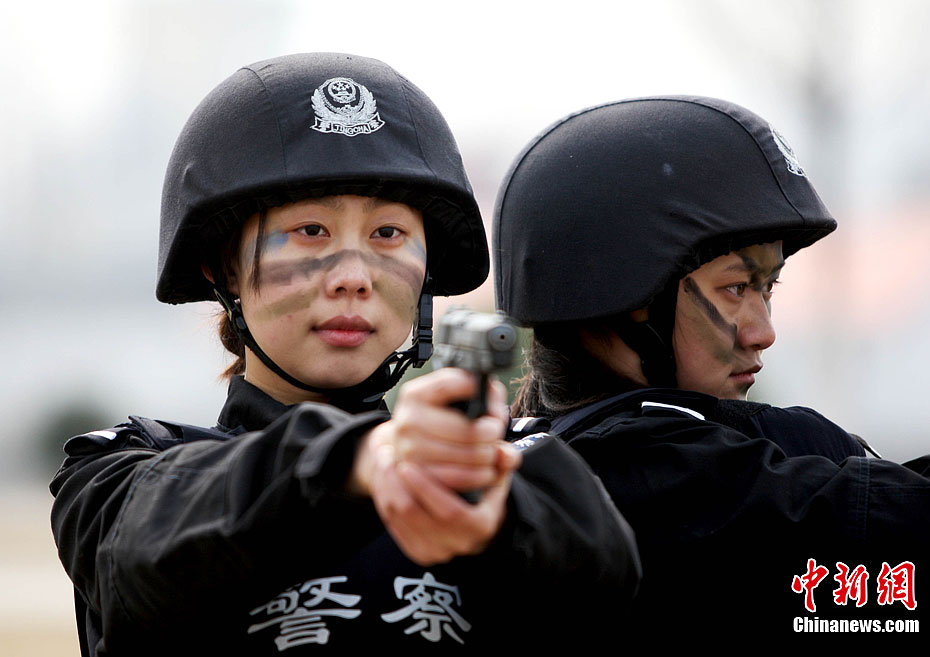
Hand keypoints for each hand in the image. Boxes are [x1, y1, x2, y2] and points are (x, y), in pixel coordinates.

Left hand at [349, 368, 521, 563]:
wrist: (474, 520)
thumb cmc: (485, 489)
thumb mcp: (498, 473)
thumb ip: (504, 459)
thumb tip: (503, 453)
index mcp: (480, 526)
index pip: (450, 510)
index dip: (426, 488)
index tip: (407, 464)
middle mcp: (458, 545)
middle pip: (417, 516)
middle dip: (396, 483)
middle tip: (387, 455)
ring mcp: (436, 552)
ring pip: (399, 520)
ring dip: (385, 487)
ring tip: (382, 459)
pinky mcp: (417, 553)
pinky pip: (392, 526)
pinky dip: (383, 499)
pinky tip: (382, 476)